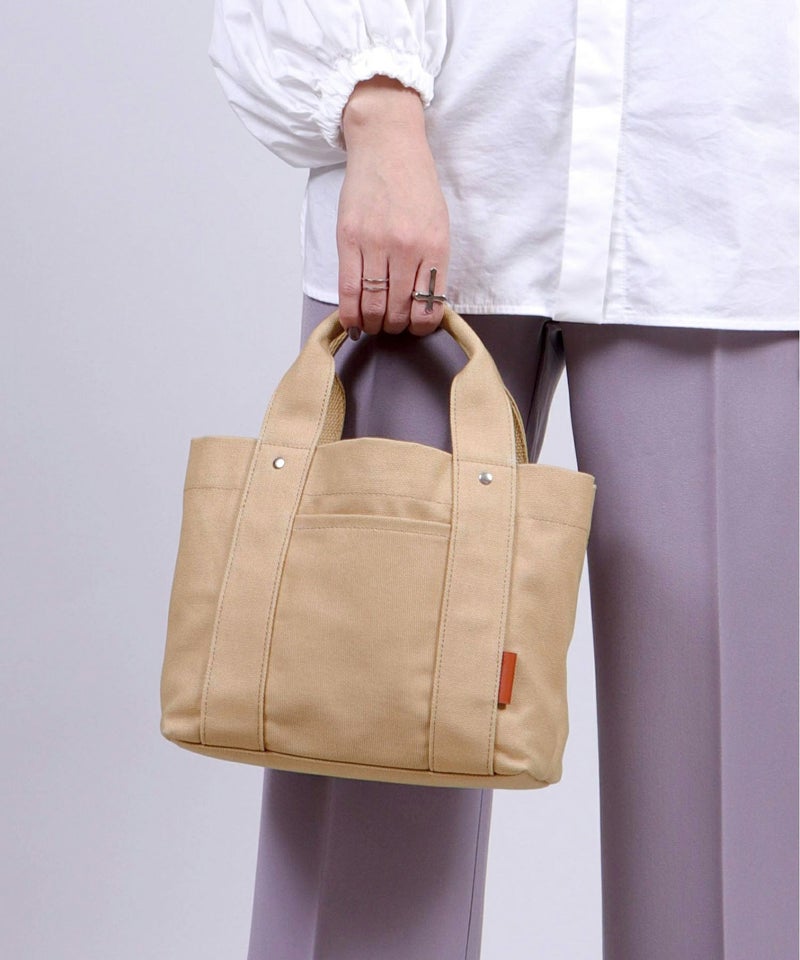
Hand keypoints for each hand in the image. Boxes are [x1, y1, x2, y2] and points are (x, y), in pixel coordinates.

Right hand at [338, 76, 449, 337]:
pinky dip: (350, 312)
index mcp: (435, 246)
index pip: (429, 305)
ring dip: (373, 323)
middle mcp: (406, 248)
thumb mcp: (438, 223)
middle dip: (395, 327)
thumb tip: (422, 303)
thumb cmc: (415, 184)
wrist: (387, 144)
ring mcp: (375, 243)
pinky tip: (352, 321)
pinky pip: (347, 288)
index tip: (415, 328)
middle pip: (399, 310)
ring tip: (373, 324)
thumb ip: (431, 262)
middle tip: (391, 326)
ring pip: (373, 304)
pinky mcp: (348, 238)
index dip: (421, 327)